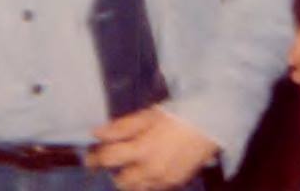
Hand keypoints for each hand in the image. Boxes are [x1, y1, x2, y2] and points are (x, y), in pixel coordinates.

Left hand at [87, 106, 217, 190]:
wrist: (209, 125)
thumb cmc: (176, 115)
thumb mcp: (147, 115)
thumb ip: (121, 126)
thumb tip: (96, 133)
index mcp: (142, 150)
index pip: (109, 159)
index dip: (95, 157)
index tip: (90, 155)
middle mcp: (152, 170)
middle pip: (122, 182)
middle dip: (113, 172)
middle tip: (111, 161)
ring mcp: (164, 180)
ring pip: (137, 189)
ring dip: (130, 180)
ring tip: (130, 166)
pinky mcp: (175, 183)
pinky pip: (154, 188)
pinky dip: (146, 181)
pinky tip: (148, 168)